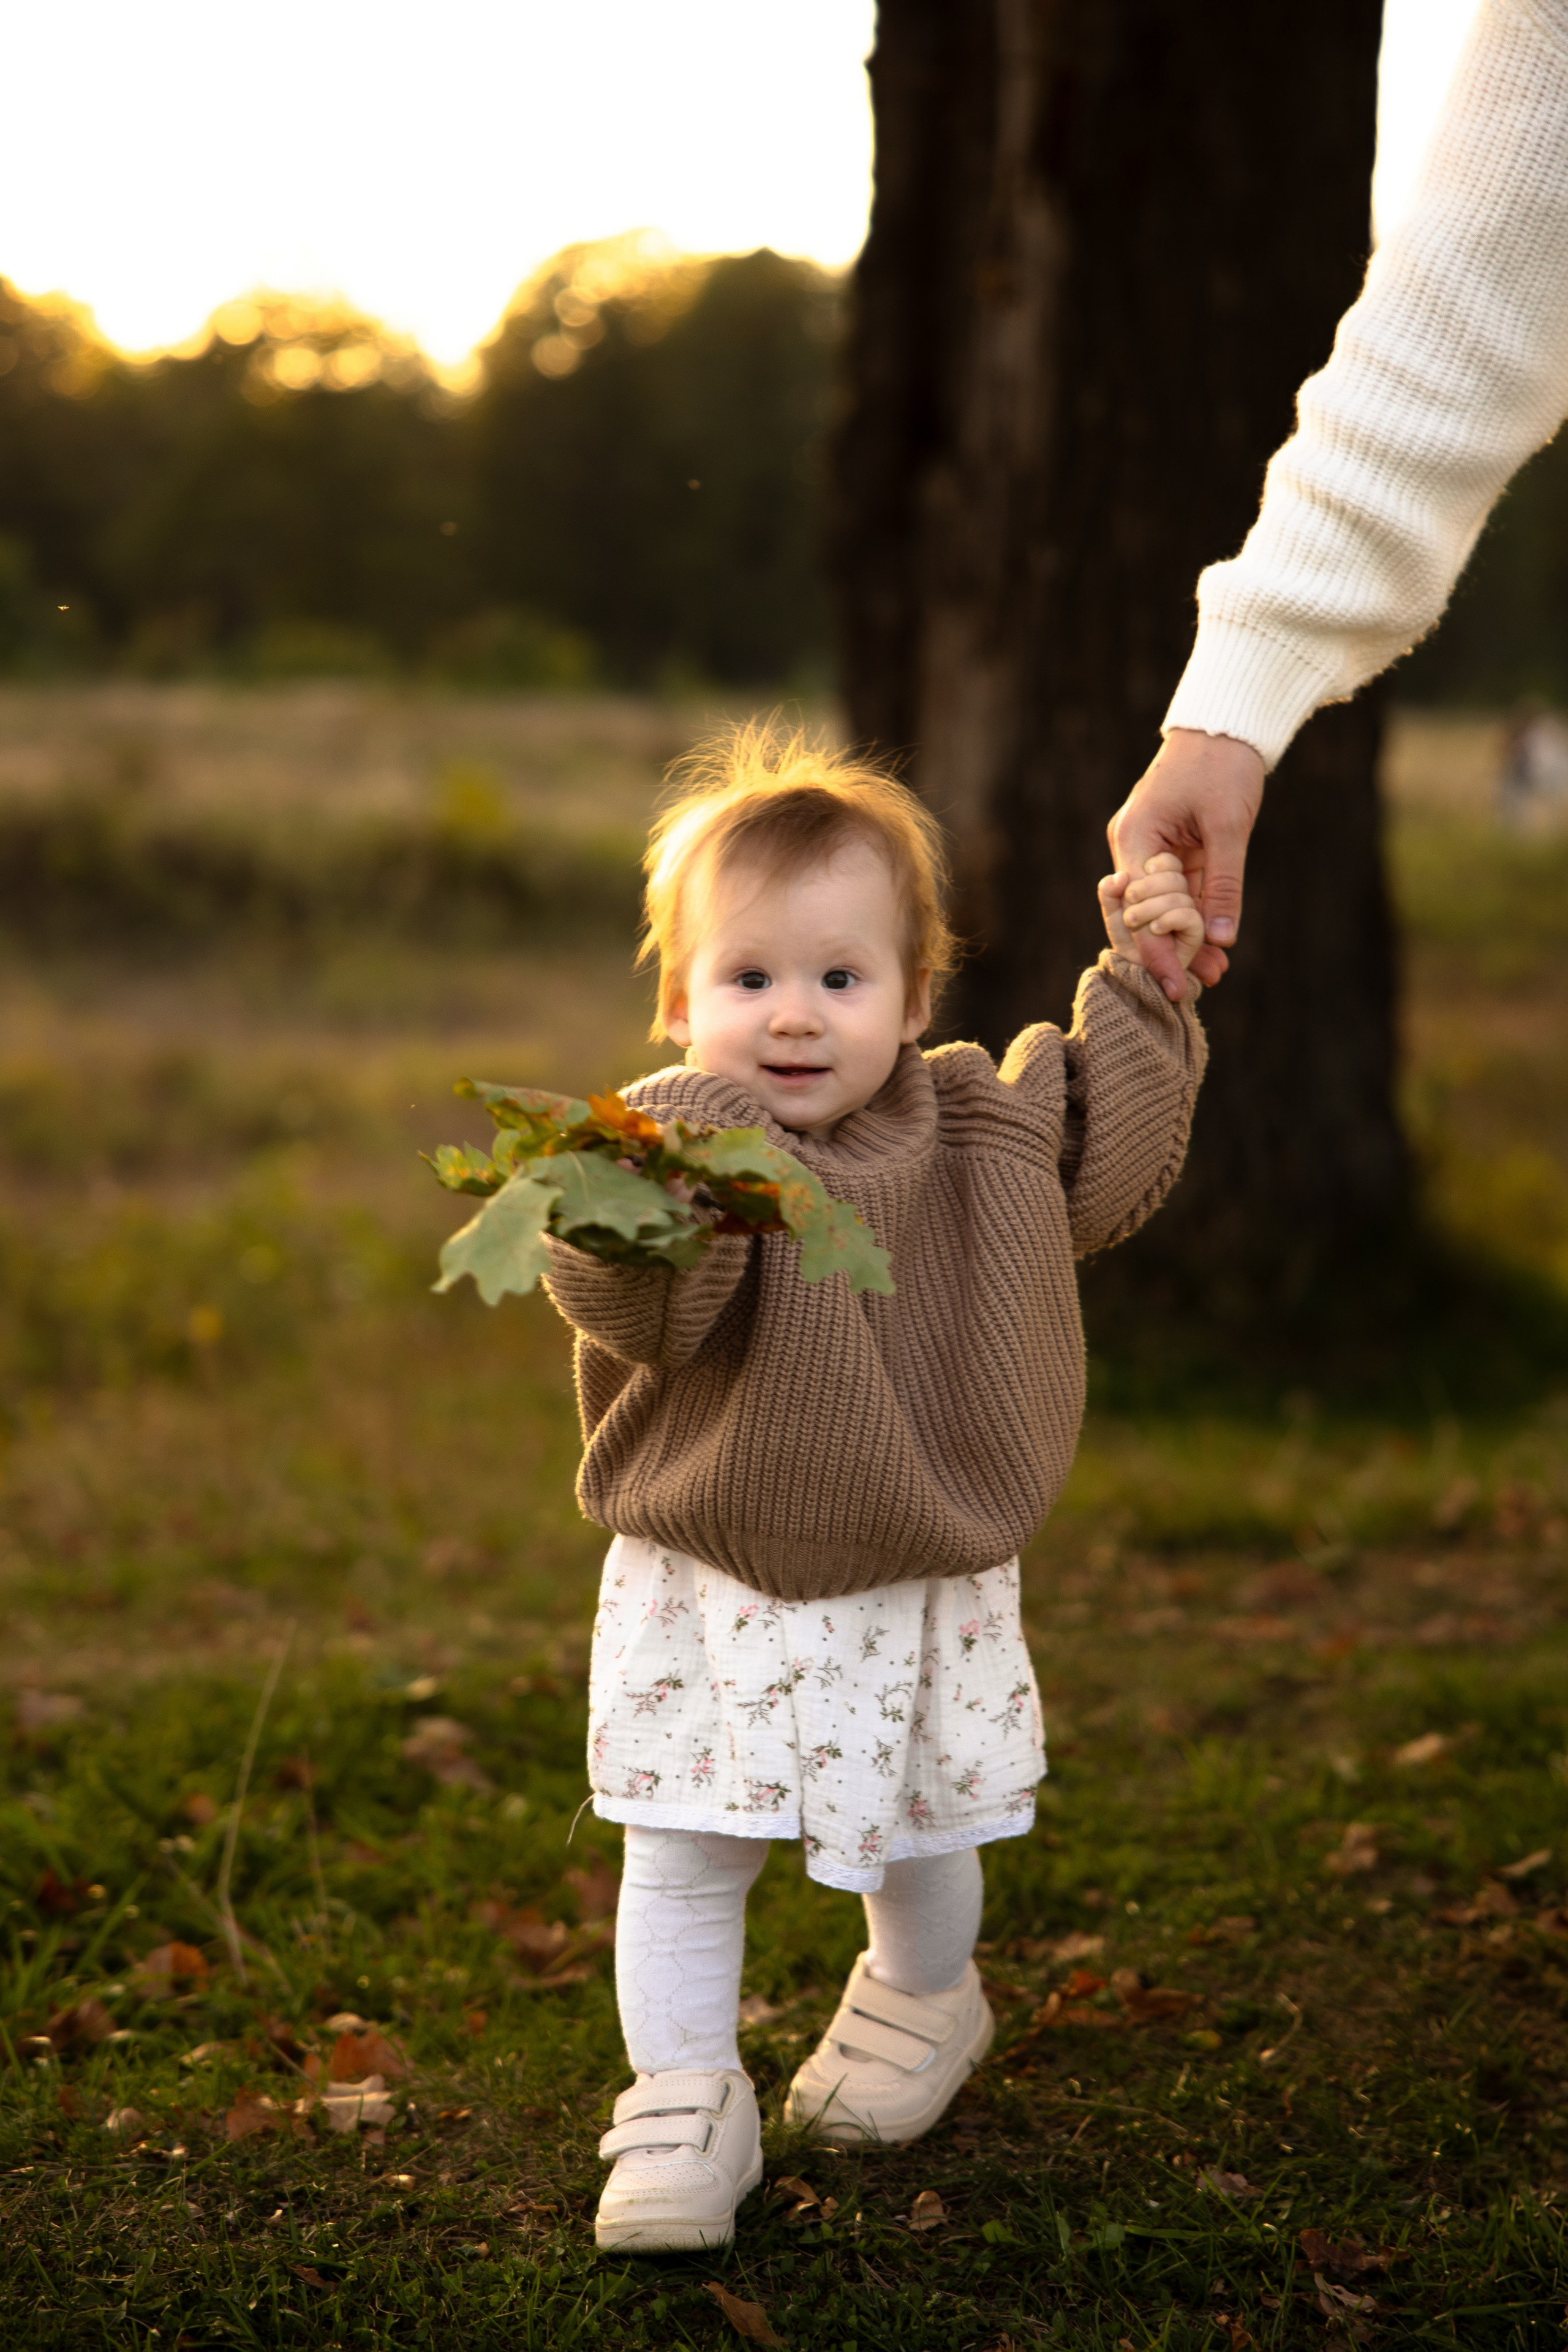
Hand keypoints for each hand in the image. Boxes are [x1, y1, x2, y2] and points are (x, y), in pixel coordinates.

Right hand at [1107, 728, 1264, 992]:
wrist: (1227, 724)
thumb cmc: (1223, 765)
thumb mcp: (1228, 828)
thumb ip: (1223, 885)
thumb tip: (1220, 940)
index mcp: (1134, 837)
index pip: (1138, 909)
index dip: (1156, 952)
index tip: (1174, 987)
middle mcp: (1133, 845)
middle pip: (1145, 912)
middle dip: (1173, 950)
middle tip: (1203, 984)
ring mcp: (1150, 847)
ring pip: (1165, 905)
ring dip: (1188, 937)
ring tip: (1216, 972)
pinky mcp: (1170, 847)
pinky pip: (1179, 890)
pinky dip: (1196, 914)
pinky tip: (1214, 943)